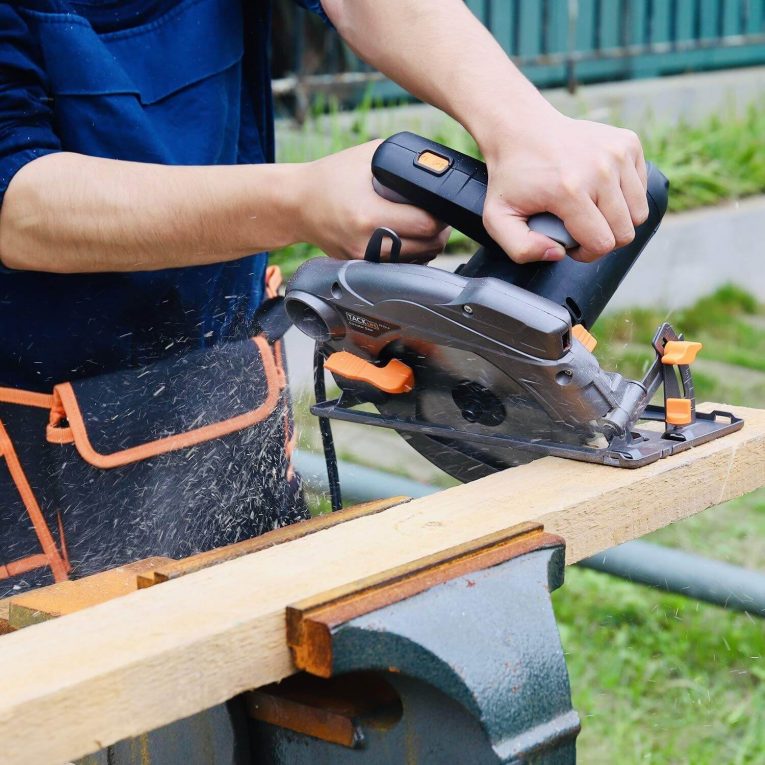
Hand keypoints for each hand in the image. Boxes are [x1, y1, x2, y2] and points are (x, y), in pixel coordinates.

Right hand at [297, 141, 449, 261]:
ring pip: (416, 261)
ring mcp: (363, 258)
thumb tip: (434, 166)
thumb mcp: (368, 156)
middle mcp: (367, 242)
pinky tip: (410, 239)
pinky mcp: (360, 266)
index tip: (442, 206)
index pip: (425, 225)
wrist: (296, 203)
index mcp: (370, 214)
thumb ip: (402, 161)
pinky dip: (410, 254)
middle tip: (441, 217)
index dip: (441, 216)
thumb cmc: (329, 177)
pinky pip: (398, 266)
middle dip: (439, 232)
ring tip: (427, 228)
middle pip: (427, 247)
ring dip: (428, 246)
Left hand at [481, 113, 648, 262]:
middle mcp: (600, 169)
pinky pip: (641, 188)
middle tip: (580, 230)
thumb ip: (521, 249)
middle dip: (604, 240)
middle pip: (625, 231)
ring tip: (591, 213)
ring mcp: (618, 153)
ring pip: (639, 212)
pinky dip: (625, 197)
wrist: (521, 129)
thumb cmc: (510, 176)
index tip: (570, 245)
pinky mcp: (628, 143)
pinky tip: (600, 191)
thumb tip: (559, 253)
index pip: (602, 243)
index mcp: (569, 190)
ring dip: (617, 220)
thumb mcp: (496, 218)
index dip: (587, 254)